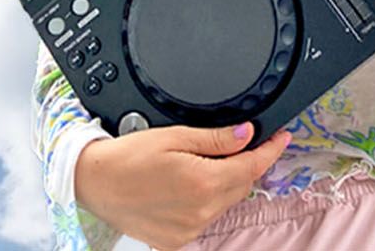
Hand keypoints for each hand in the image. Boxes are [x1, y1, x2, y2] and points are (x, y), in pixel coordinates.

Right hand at [74, 121, 291, 249]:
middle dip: (242, 163)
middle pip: (240, 185)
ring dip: (222, 183)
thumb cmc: (126, 156)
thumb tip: (247, 133)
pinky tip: (183, 186)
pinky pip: (204, 218)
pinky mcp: (176, 240)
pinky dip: (204, 201)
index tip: (281, 137)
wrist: (93, 182)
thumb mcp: (173, 135)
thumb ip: (215, 138)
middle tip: (229, 143)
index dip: (270, 150)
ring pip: (223, 203)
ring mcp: (189, 230)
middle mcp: (200, 212)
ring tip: (195, 164)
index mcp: (202, 183)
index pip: (252, 167)